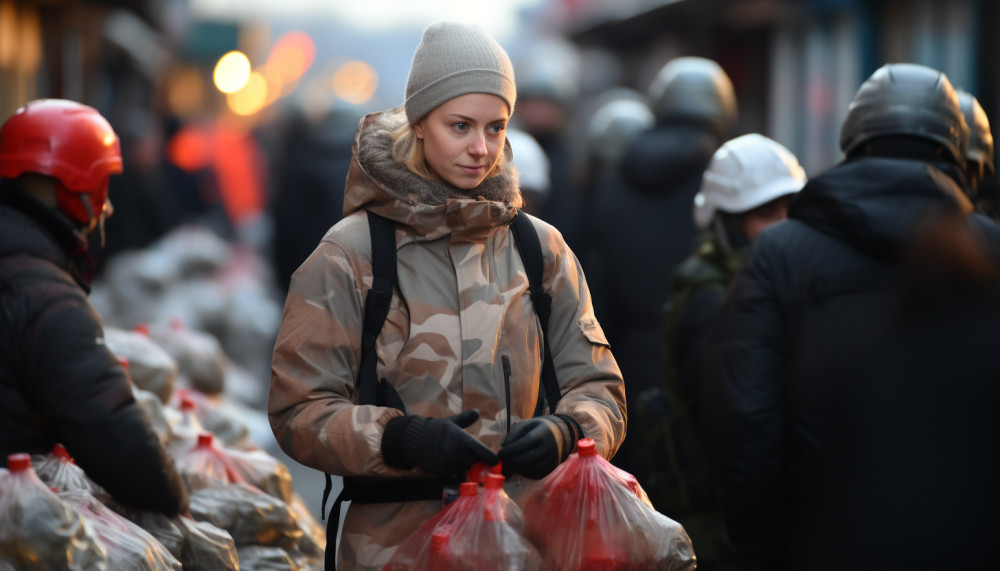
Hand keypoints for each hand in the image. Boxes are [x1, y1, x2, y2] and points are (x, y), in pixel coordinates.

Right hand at [382, 410, 498, 477]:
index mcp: (465, 442)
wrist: (416, 441)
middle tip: (468, 451)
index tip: (495, 460)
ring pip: (465, 468)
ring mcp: (452, 465)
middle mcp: (460, 455)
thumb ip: (466, 418)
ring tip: (455, 453)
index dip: (491, 458)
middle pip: (476, 462)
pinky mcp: (444, 473)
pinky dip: (454, 468)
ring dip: (464, 463)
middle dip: (475, 459)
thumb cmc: (436, 429)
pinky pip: (455, 473)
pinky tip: (448, 459)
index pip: (485, 454)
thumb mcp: (452, 422)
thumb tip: (477, 412)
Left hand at [498, 416, 570, 479]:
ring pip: (533, 468)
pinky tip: (517, 469)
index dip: (510, 450)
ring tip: (508, 466)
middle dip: (512, 461)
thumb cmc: (537, 429)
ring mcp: (552, 458)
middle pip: (528, 458)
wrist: (558, 435)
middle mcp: (549, 447)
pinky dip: (525, 473)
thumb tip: (504, 445)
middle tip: (503, 462)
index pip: (524, 444)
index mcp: (542, 434)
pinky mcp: (552, 467)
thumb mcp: (526, 424)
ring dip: (517, 469)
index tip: (500, 453)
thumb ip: (514, 433)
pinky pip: (537, 474)